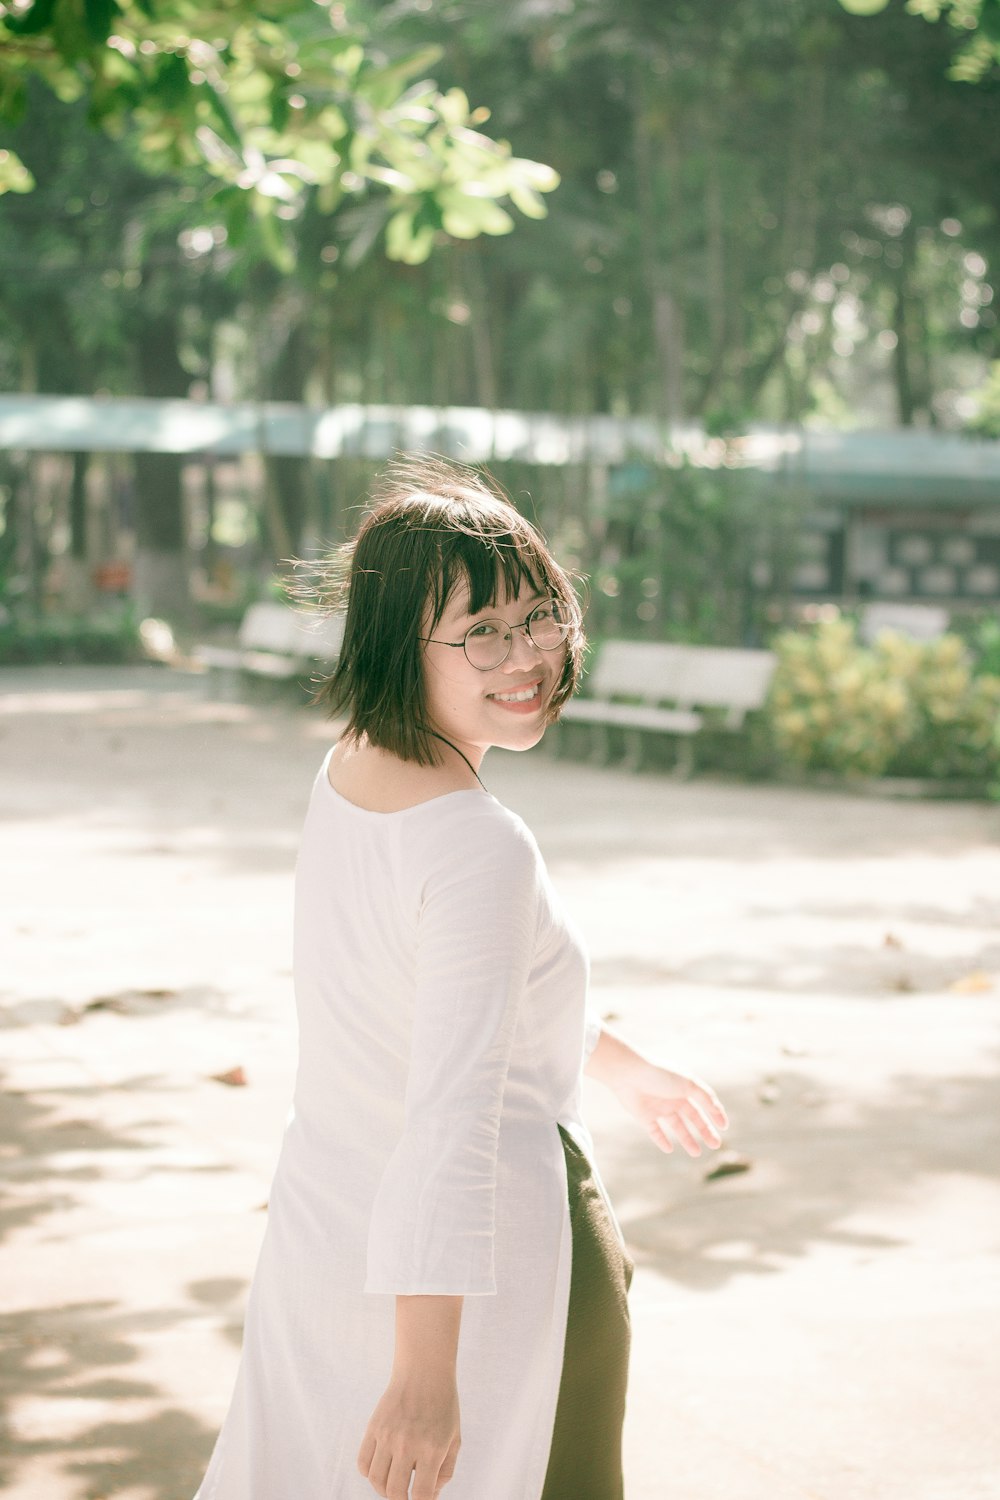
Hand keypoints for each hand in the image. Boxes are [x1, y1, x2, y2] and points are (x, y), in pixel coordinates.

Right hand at [357, 1372, 460, 1499]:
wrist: (424, 1372)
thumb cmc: (443, 1407)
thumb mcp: (454, 1439)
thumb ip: (445, 1472)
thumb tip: (429, 1496)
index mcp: (431, 1449)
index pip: (421, 1495)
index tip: (421, 1499)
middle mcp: (407, 1444)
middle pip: (394, 1492)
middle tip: (405, 1494)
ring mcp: (387, 1435)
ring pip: (376, 1480)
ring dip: (383, 1489)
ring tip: (393, 1484)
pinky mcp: (373, 1427)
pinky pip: (363, 1462)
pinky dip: (369, 1473)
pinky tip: (381, 1467)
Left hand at [613, 1057, 727, 1156]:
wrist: (629, 1074)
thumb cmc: (660, 1075)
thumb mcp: (688, 1084)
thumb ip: (704, 1097)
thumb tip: (718, 1110)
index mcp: (684, 1087)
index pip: (704, 1102)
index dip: (715, 1114)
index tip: (724, 1127)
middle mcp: (673, 1098)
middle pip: (693, 1117)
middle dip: (705, 1131)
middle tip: (716, 1145)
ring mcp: (659, 1108)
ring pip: (677, 1127)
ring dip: (687, 1139)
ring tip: (697, 1153)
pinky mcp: (645, 1116)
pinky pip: (655, 1131)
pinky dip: (662, 1140)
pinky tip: (669, 1149)